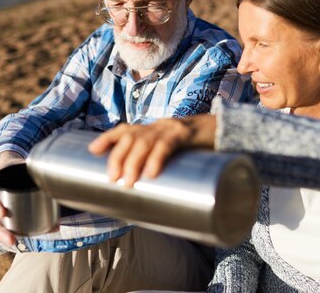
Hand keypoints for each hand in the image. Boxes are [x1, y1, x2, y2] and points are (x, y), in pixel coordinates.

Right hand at [0, 151, 24, 246]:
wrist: (11, 169)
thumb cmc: (15, 168)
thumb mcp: (19, 165)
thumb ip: (32, 170)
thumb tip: (51, 181)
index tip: (3, 212)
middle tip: (11, 238)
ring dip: (1, 237)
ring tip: (14, 242)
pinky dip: (8, 235)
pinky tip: (18, 241)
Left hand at [88, 114, 216, 186]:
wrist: (226, 131)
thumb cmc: (198, 149)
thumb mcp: (174, 153)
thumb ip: (160, 164)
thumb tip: (146, 194)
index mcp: (153, 130)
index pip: (125, 129)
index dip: (108, 138)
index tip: (93, 150)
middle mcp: (159, 126)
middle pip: (131, 137)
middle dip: (118, 156)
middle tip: (113, 178)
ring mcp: (172, 128)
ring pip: (146, 141)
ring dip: (133, 161)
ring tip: (128, 182)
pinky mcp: (188, 134)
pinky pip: (168, 144)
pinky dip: (157, 158)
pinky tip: (151, 172)